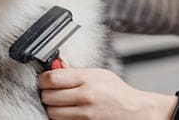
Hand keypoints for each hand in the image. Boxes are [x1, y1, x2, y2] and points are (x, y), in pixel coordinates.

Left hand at [38, 64, 176, 119]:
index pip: (52, 78)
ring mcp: (86, 114)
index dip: (42, 79)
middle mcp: (86, 96)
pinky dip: (61, 117)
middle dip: (46, 93)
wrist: (136, 112)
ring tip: (58, 102)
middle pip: (48, 96)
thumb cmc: (116, 91)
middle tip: (50, 91)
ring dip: (51, 107)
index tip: (43, 80)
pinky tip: (66, 111)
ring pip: (52, 112)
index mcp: (87, 78)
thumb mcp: (97, 73)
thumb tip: (56, 64)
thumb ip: (74, 70)